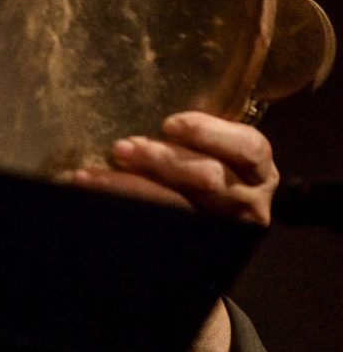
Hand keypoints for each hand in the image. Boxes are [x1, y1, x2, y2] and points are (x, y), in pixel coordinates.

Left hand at [72, 111, 276, 224]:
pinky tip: (93, 191)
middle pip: (207, 177)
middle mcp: (249, 200)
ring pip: (177, 207)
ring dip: (130, 186)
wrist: (213, 224)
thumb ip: (195, 133)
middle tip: (121, 147)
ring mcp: (225, 228)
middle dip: (160, 159)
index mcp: (258, 167)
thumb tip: (144, 106)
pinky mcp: (199, 245)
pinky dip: (122, 203)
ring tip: (93, 175)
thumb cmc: (206, 166)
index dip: (207, 132)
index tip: (168, 124)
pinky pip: (157, 225)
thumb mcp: (214, 147)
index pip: (247, 147)